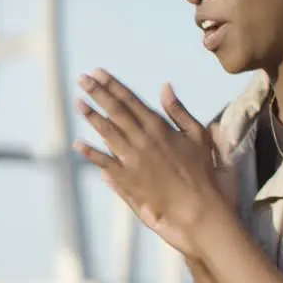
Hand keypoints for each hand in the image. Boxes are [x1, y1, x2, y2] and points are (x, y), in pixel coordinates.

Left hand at [73, 69, 228, 256]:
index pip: (131, 101)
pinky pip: (104, 163)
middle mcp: (143, 140)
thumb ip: (179, 111)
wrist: (200, 210)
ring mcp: (133, 160)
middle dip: (97, 93)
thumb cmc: (204, 174)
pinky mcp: (127, 180)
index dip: (112, 86)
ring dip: (91, 116)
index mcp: (160, 128)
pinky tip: (77, 144)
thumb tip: (165, 87)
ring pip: (107, 133)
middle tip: (82, 79)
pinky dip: (90, 153)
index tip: (98, 73)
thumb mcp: (199, 136)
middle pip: (115, 112)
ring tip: (78, 102)